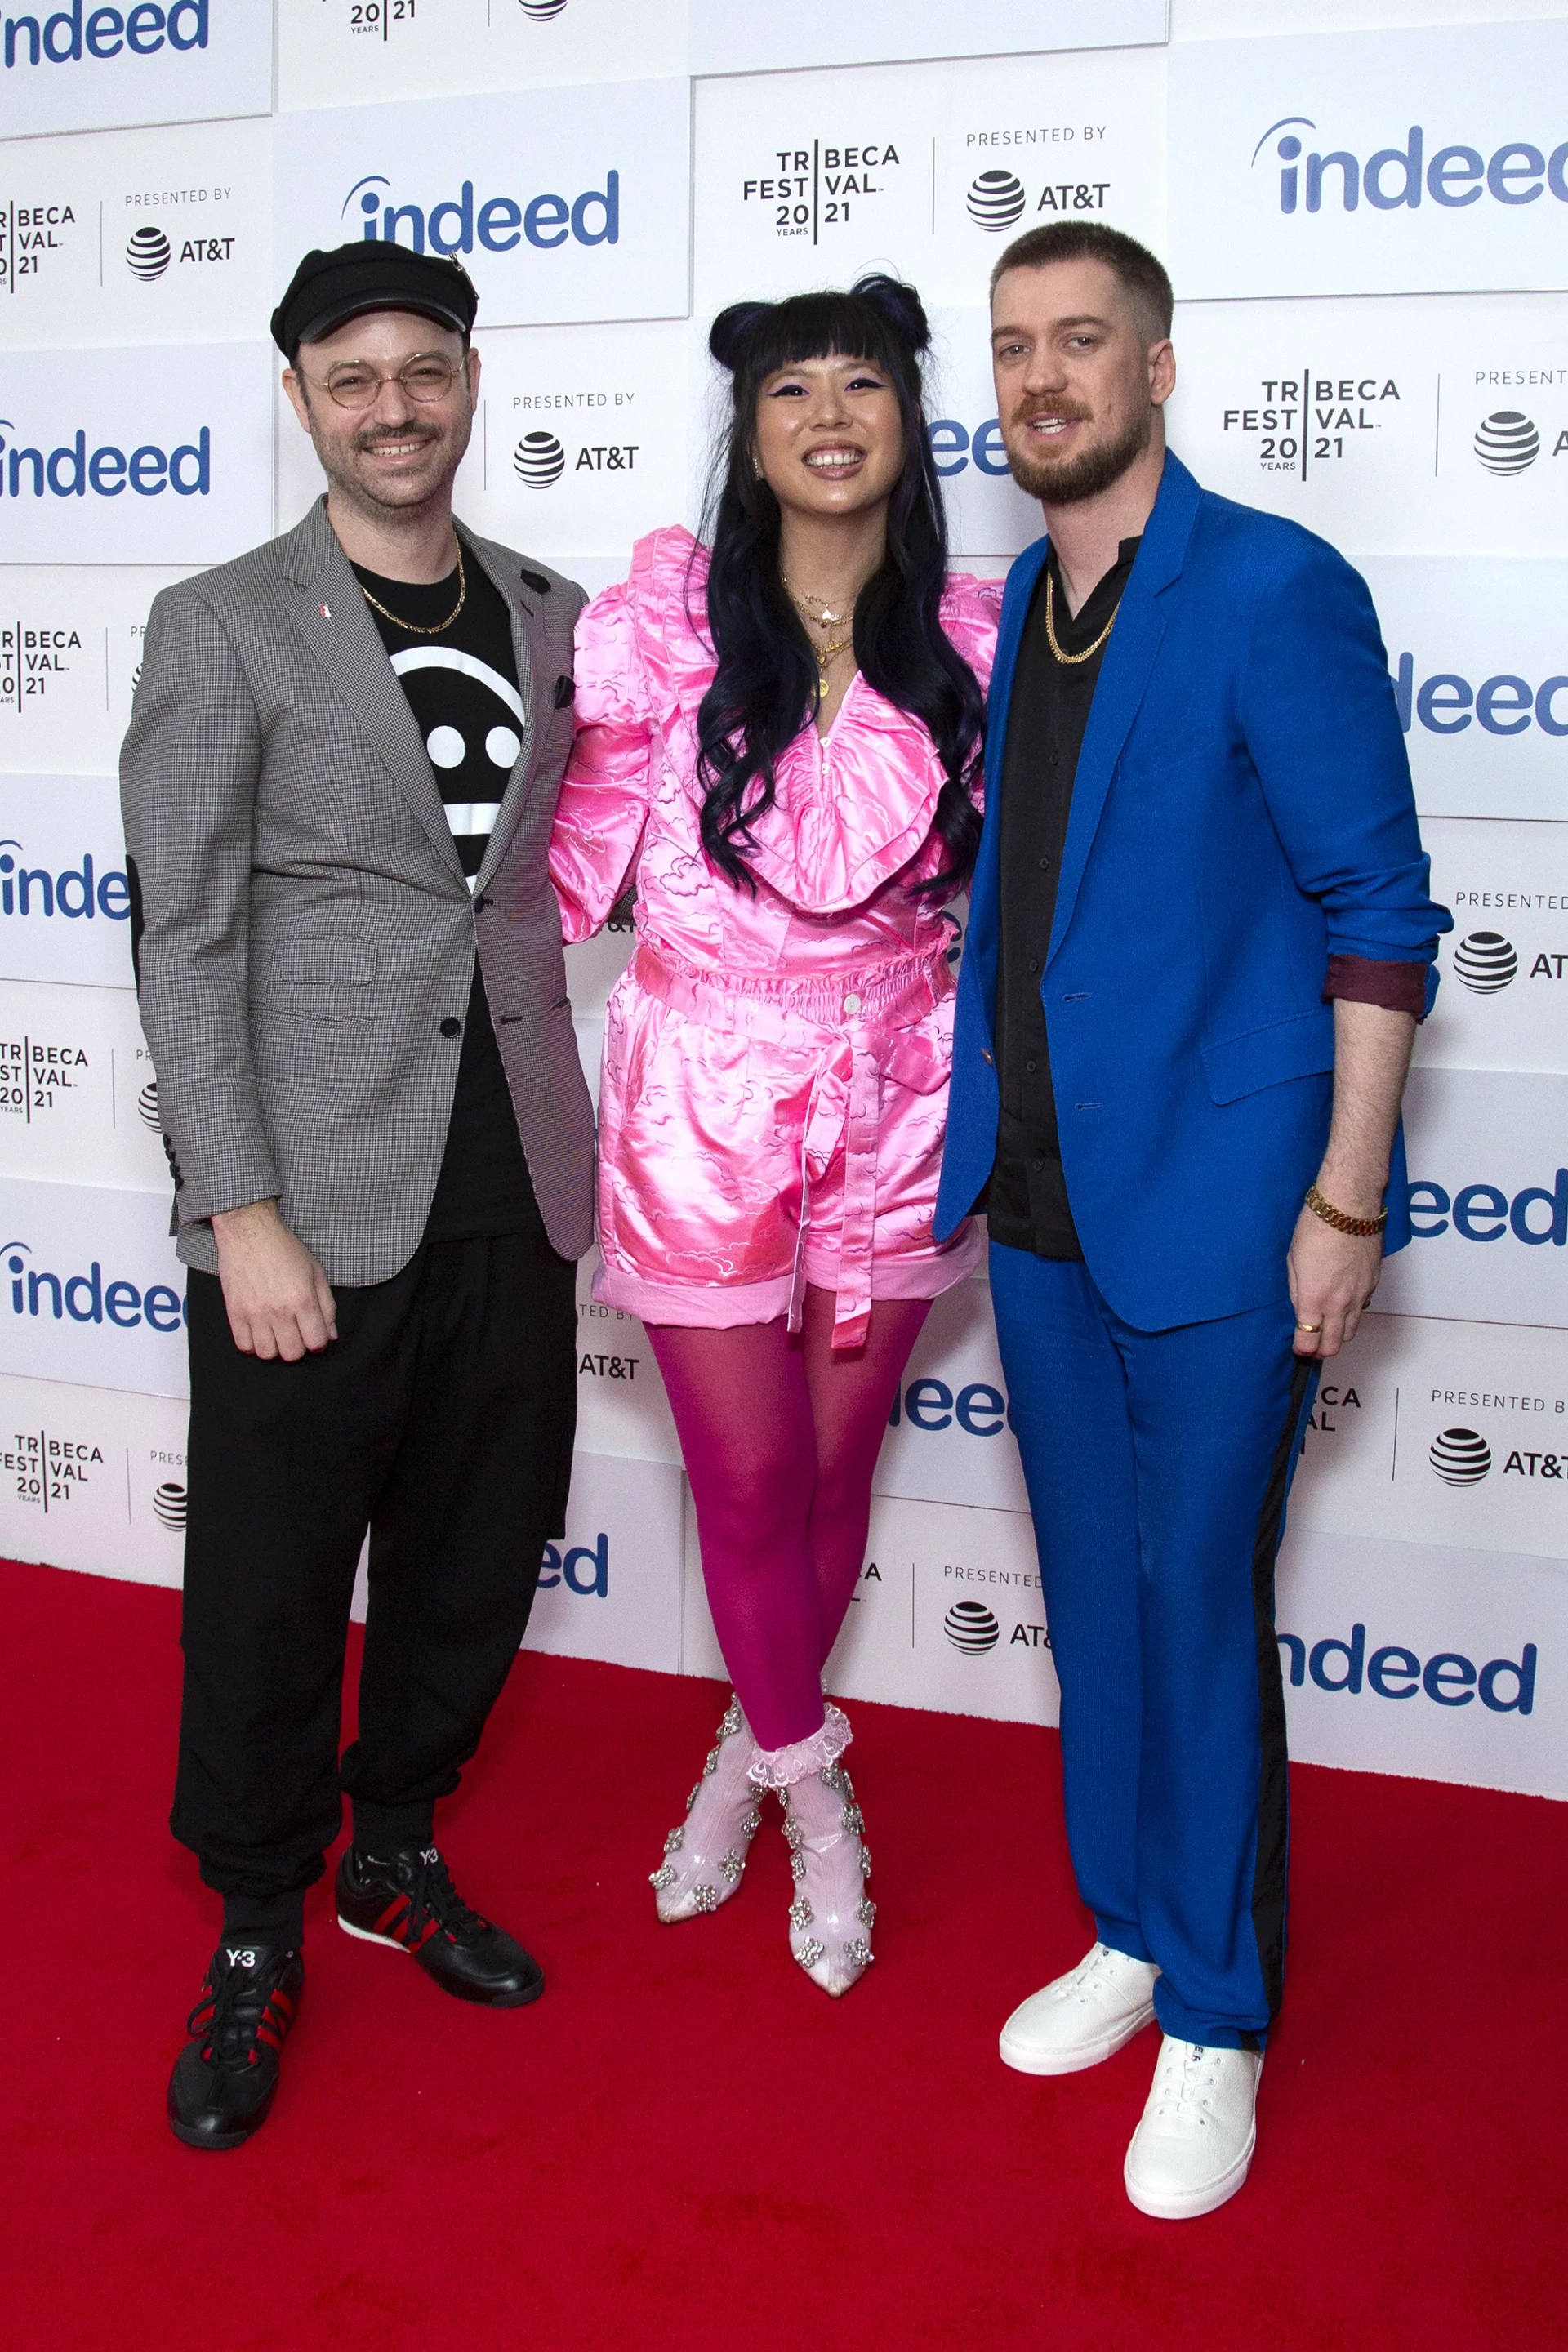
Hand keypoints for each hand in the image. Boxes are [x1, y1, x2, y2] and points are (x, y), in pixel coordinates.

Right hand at [212, 1199, 337, 1360]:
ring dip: (275, 1347)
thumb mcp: (316, 1272)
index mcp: (303, 1300)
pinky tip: (258, 1331)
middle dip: (298, 1347)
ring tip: (276, 1332)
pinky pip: (243, 1345)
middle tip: (295, 1333)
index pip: (315, 1342)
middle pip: (291, 1354)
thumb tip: (330, 1335)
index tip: (313, 1334)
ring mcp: (254, 1313)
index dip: (318, 1342)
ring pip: (267, 1353)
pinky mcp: (234, 1312)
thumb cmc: (285, 1249)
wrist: (249, 1232)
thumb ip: (327, 1306)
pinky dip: (252, 1344)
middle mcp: (279, 1310)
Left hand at [1286, 1203, 1382, 1358]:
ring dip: (1339, 1335)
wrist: (1349, 1207)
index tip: (1299, 1349)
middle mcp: (1339, 1303)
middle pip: (1334, 1345)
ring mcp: (1359, 1295)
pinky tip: (1342, 1303)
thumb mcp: (1293, 1261)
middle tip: (1312, 1345)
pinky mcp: (1373, 1284)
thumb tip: (1302, 1311)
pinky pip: (1362, 1309)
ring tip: (1327, 1328)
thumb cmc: (1316, 1228)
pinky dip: (1351, 1313)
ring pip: (1351, 1331)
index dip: (1303, 1350)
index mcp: (1314, 1298)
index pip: (1310, 1341)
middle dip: (1321, 1350)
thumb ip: (1298, 1292)